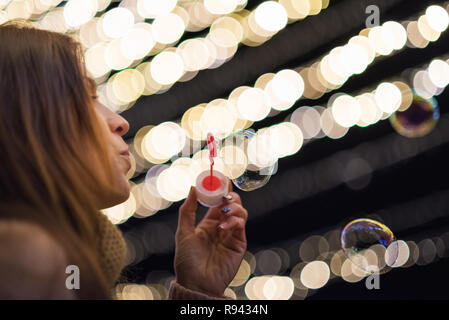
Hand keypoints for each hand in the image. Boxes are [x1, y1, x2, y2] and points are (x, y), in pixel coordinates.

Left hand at [174, 180, 247, 296]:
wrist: (196, 283)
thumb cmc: (187, 261)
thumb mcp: (183, 233)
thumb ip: (188, 210)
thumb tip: (192, 188)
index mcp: (208, 223)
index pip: (217, 201)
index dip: (219, 189)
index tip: (219, 177)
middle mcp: (221, 226)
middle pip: (231, 204)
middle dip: (229, 195)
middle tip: (224, 192)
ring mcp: (231, 234)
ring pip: (240, 211)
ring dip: (234, 206)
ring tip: (225, 209)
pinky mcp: (239, 243)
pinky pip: (241, 225)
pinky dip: (235, 220)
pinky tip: (224, 225)